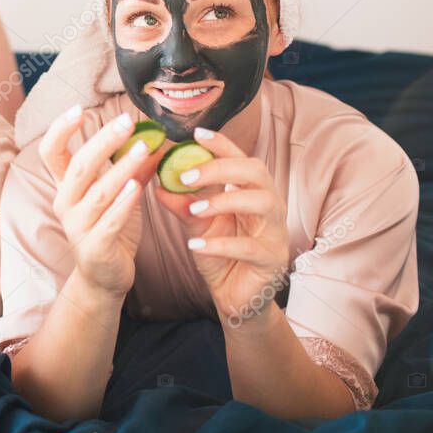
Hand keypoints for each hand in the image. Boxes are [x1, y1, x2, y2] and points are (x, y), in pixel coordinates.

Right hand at [39, 108, 161, 296]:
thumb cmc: (109, 228)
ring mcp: (78, 226)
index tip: (78, 109)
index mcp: (65, 186)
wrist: (104, 277)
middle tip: (127, 122)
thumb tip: (152, 137)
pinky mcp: (95, 246)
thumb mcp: (117, 193)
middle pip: (79, 165)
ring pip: (99, 191)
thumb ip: (129, 167)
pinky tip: (137, 186)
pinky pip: (110, 221)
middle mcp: (66, 203)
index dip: (60, 129)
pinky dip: (124, 203)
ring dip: (121, 168)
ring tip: (144, 148)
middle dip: (103, 141)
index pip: (51, 152)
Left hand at [156, 128, 289, 325]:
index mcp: (253, 192)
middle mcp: (270, 207)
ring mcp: (275, 233)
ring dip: (224, 201)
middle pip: (257, 173)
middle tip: (186, 175)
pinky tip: (196, 246)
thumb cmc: (221, 255)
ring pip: (262, 204)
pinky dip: (221, 244)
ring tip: (194, 209)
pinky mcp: (272, 261)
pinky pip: (250, 248)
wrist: (236, 298)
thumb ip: (182, 204)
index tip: (196, 133)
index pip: (242, 159)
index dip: (222, 144)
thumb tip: (157, 183)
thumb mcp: (197, 225)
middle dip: (221, 168)